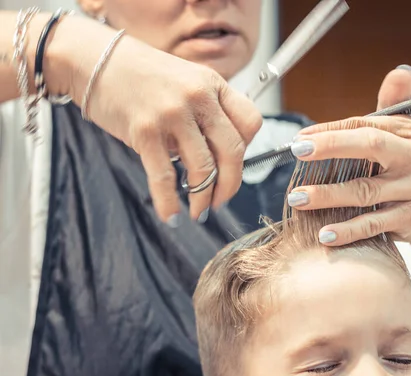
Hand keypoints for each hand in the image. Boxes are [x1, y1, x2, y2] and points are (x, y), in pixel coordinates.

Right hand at [53, 18, 261, 223]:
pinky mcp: (145, 131)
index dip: (249, 149)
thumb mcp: (187, 81)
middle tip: (221, 200)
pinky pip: (165, 177)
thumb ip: (207, 111)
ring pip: (203, 169)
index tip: (234, 165)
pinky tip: (172, 215)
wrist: (94, 60)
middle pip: (233, 151)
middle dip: (230, 185)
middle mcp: (198, 97)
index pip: (251, 123)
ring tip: (198, 212)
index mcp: (213, 85)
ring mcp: (172, 114)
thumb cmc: (142, 75)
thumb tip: (221, 157)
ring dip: (203, 199)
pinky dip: (169, 203)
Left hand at [288, 66, 410, 245]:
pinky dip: (347, 230)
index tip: (300, 139)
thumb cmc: (406, 168)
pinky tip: (323, 233)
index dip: (331, 130)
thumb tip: (401, 71)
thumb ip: (393, 105)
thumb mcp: (403, 136)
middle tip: (298, 151)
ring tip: (297, 198)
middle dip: (332, 146)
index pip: (365, 125)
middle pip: (371, 146)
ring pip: (366, 190)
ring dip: (328, 195)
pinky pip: (373, 223)